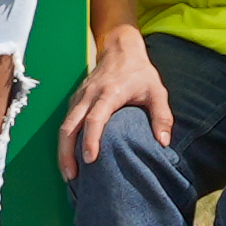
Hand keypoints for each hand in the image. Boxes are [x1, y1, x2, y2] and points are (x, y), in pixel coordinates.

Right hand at [57, 33, 169, 176]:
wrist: (120, 49)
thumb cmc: (139, 72)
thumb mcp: (157, 91)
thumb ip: (161, 117)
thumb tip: (162, 142)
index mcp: (109, 93)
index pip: (94, 119)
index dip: (91, 140)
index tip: (89, 160)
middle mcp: (89, 95)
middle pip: (69, 126)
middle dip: (66, 153)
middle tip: (71, 176)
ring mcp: (79, 97)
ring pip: (64, 126)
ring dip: (62, 150)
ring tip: (68, 174)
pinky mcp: (75, 100)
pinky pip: (65, 122)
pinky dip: (65, 141)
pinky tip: (69, 158)